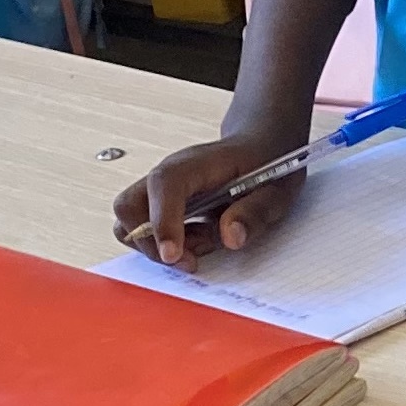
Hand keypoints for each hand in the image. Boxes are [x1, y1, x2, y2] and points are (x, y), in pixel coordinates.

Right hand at [116, 128, 306, 263]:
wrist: (261, 146)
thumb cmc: (266, 166)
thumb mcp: (276, 191)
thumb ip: (255, 213)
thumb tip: (230, 236)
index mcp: (196, 165)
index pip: (164, 186)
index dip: (162, 221)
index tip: (172, 254)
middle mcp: (169, 174)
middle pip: (128, 206)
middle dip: (150, 243)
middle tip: (189, 258)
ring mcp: (161, 190)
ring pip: (130, 222)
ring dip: (156, 246)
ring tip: (198, 245)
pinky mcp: (161, 205)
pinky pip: (145, 230)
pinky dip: (165, 245)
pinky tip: (197, 240)